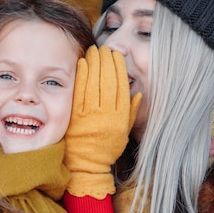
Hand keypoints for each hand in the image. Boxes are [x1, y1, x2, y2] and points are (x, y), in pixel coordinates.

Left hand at [64, 45, 140, 197]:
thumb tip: (137, 94)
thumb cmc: (107, 148)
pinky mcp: (76, 115)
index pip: (121, 85)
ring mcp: (90, 114)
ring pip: (94, 82)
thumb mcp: (124, 132)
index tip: (116, 56)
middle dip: (106, 61)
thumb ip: (131, 112)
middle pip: (108, 80)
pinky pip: (79, 91)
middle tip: (104, 48)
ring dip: (94, 63)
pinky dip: (81, 75)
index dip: (119, 68)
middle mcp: (107, 113)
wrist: (87, 164)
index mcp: (121, 116)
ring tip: (94, 50)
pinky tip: (82, 63)